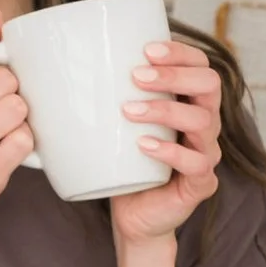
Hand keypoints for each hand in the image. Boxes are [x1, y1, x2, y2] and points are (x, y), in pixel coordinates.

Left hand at [110, 34, 222, 247]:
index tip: (146, 49)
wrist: (133, 217)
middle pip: (209, 84)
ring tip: (129, 111)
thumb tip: (56, 68)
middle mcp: (204, 124)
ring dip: (165, 110)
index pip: (200, 65)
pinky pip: (197, 163)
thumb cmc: (124, 164)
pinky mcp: (200, 184)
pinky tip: (144, 146)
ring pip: (202, 121)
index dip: (180, 52)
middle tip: (136, 76)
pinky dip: (170, 152)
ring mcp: (206, 153)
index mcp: (189, 103)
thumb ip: (103, 97)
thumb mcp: (115, 124)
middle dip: (174, 75)